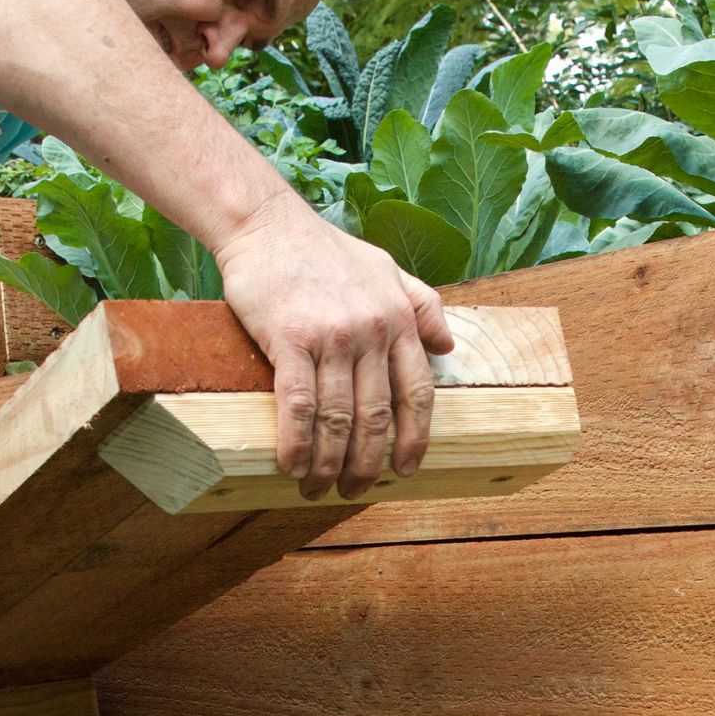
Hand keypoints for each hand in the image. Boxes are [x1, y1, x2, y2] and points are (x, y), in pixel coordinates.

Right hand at [215, 196, 454, 500]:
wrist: (267, 224)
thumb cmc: (323, 250)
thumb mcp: (387, 269)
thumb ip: (423, 306)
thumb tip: (448, 346)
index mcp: (398, 319)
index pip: (416, 392)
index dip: (414, 437)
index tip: (406, 469)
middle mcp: (372, 332)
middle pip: (377, 416)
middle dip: (368, 463)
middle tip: (356, 491)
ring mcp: (333, 337)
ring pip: (338, 418)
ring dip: (329, 463)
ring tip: (319, 488)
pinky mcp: (290, 339)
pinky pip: (298, 404)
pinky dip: (297, 442)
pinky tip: (292, 466)